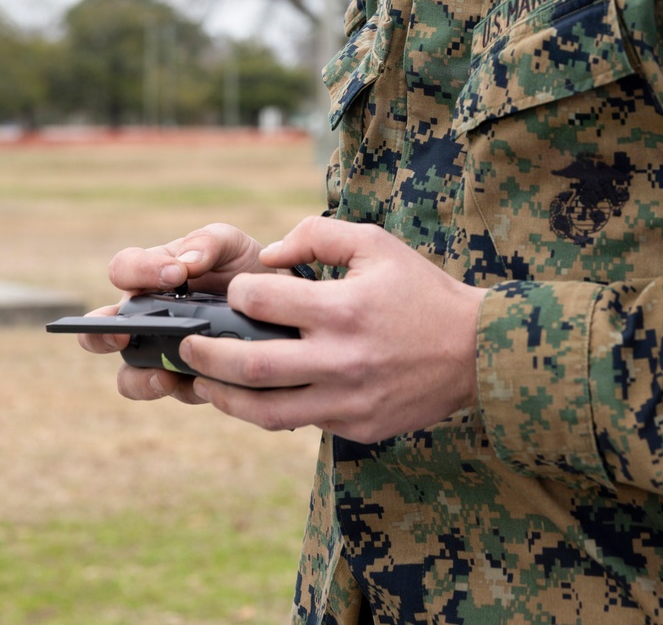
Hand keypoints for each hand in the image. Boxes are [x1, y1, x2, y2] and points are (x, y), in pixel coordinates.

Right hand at [75, 222, 274, 401]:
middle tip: (123, 336)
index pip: (124, 268)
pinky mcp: (187, 378)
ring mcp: (162, 351)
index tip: (176, 276)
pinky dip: (184, 389)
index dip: (140, 272)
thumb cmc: (244, 265)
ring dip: (139, 378)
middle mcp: (147, 315)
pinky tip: (204, 381)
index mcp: (151, 274)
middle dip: (101, 335)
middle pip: (100, 329)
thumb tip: (186, 264)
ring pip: (129, 375)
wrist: (283, 301)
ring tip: (163, 376)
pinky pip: (173, 392)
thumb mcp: (230, 243)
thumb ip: (206, 243)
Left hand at [178, 217, 486, 443]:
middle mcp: (341, 359)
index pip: (263, 301)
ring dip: (226, 398)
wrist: (476, 350)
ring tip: (205, 384)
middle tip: (186, 346)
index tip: (235, 291)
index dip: (239, 292)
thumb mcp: (375, 243)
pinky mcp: (357, 426)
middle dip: (207, 356)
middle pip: (251, 367)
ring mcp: (348, 400)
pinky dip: (272, 410)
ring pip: (266, 411)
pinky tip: (256, 397)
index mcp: (343, 308)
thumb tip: (268, 254)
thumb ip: (317, 234)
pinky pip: (302, 422)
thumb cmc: (420, 290)